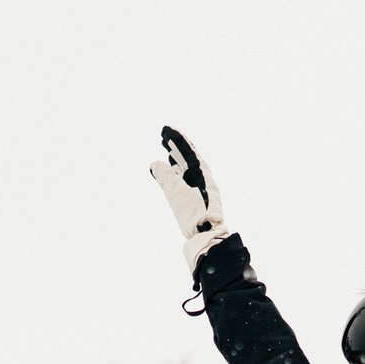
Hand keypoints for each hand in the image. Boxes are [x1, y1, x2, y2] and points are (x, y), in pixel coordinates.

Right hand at [150, 126, 230, 265]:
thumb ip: (165, 177)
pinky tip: (174, 175)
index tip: (166, 129)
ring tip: (168, 152)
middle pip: (189, 156)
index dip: (177, 138)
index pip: (188, 149)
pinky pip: (187, 179)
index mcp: (201, 171)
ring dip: (178, 159)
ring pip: (188, 168)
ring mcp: (202, 187)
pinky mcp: (199, 198)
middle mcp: (203, 177)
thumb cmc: (193, 213)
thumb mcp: (176, 193)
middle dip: (177, 146)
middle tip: (165, 136)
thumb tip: (155, 164)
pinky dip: (179, 173)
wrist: (208, 234)